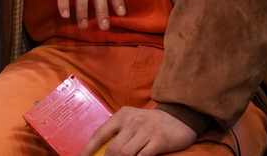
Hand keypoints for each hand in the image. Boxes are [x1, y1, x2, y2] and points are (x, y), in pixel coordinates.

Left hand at [79, 107, 197, 155]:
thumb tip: (101, 151)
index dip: (87, 150)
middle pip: (112, 150)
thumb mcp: (132, 120)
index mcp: (122, 114)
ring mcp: (145, 131)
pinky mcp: (158, 141)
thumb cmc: (150, 122)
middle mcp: (132, 121)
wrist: (179, 116)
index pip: (100, 134)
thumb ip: (118, 132)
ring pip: (125, 155)